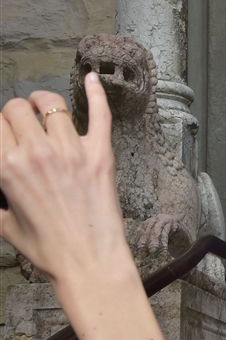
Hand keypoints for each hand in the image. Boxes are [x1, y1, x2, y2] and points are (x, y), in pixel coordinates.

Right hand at [0, 73, 129, 284]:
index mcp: (5, 168)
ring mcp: (70, 151)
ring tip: (45, 108)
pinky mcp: (101, 154)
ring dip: (44, 103)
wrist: (88, 262)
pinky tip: (92, 78)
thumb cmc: (46, 249)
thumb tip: (1, 188)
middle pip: (17, 108)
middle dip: (17, 113)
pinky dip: (97, 93)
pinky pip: (100, 113)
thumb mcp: (2, 224)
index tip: (6, 133)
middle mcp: (35, 153)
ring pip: (51, 104)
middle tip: (24, 124)